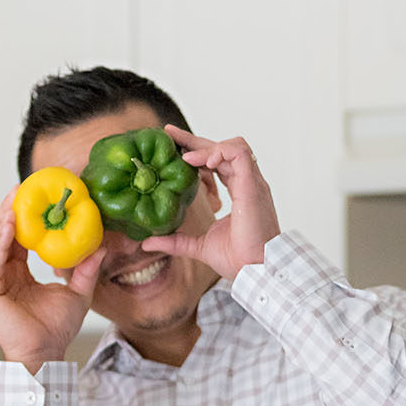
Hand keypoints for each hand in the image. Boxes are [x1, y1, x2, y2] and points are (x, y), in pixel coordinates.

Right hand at [0, 192, 104, 371]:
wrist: (47, 353)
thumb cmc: (57, 328)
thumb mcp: (77, 292)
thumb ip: (86, 269)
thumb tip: (101, 246)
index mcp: (16, 273)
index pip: (15, 239)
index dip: (21, 217)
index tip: (32, 195)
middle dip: (7, 211)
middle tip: (19, 189)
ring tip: (13, 205)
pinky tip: (9, 226)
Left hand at [141, 125, 280, 280]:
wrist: (257, 271)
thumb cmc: (237, 260)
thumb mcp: (198, 246)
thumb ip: (176, 241)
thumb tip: (148, 242)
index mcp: (239, 192)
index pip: (218, 162)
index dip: (196, 152)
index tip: (173, 146)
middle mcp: (247, 183)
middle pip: (222, 149)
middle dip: (194, 140)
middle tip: (169, 134)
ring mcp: (252, 182)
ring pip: (233, 146)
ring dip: (208, 147)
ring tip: (186, 158)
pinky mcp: (253, 185)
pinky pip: (239, 155)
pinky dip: (221, 152)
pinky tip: (205, 162)